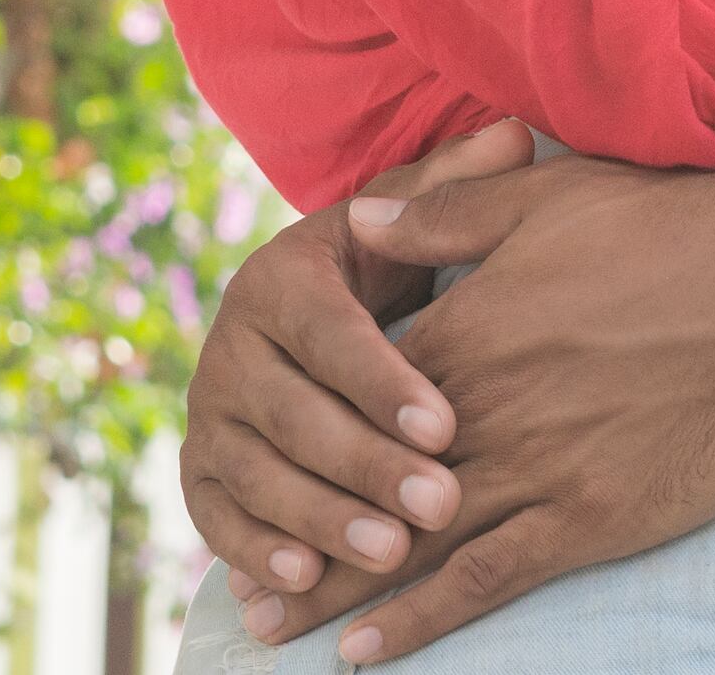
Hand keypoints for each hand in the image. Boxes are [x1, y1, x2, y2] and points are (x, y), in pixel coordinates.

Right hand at [180, 122, 528, 637]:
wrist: (305, 316)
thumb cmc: (380, 269)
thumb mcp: (408, 225)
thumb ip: (454, 187)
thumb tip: (516, 135)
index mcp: (278, 278)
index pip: (329, 333)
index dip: (383, 382)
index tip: (448, 423)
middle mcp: (228, 345)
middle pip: (293, 415)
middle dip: (367, 466)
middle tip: (440, 505)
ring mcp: (208, 413)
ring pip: (256, 474)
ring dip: (321, 519)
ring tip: (391, 555)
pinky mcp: (199, 470)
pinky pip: (215, 518)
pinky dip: (254, 552)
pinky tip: (304, 581)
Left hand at [308, 147, 714, 659]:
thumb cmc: (672, 223)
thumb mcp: (548, 195)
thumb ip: (448, 217)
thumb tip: (363, 220)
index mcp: (466, 333)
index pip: (358, 399)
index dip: (305, 440)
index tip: (259, 474)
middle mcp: (484, 410)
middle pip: (367, 487)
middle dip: (302, 538)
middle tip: (242, 593)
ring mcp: (534, 469)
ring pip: (412, 544)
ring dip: (341, 592)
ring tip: (279, 630)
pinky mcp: (589, 517)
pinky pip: (485, 578)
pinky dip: (421, 616)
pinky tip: (369, 648)